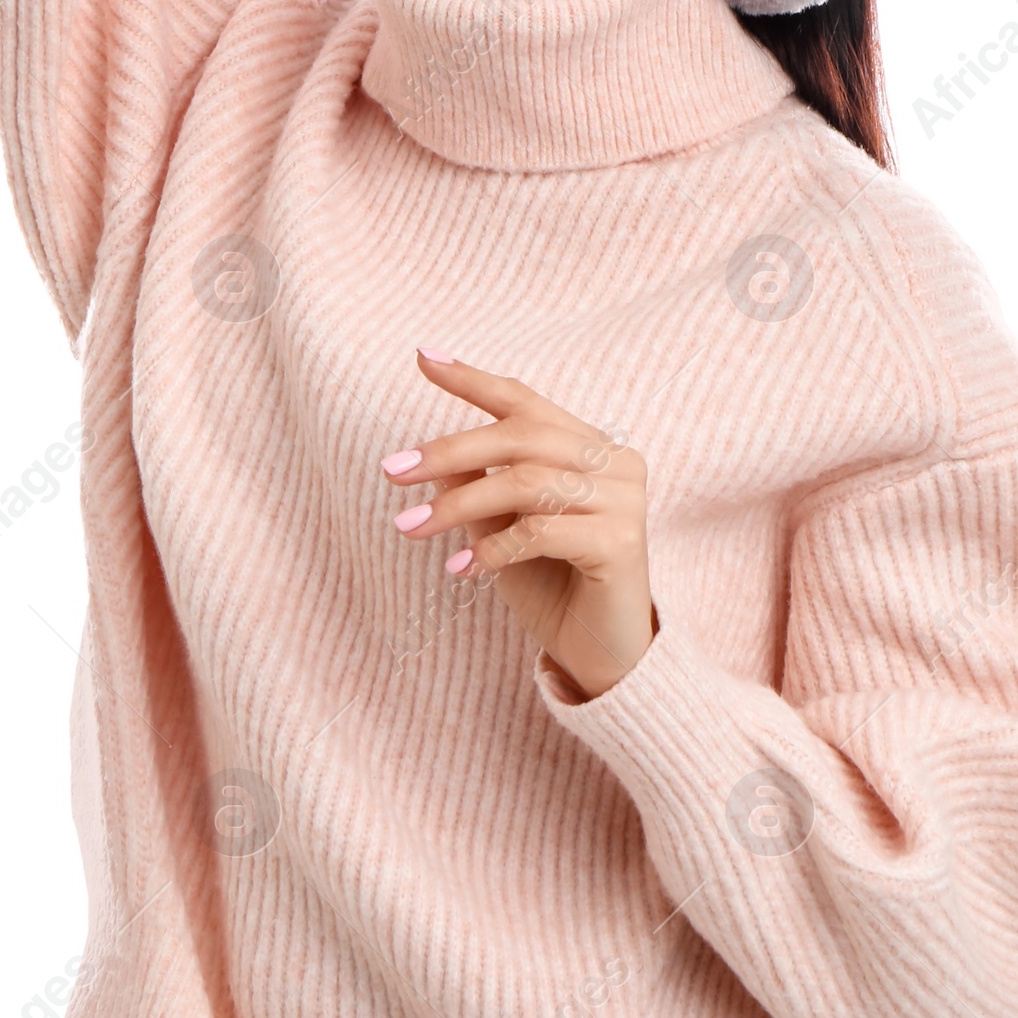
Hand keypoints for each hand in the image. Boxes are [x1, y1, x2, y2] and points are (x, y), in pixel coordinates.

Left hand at [381, 351, 656, 700]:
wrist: (604, 659)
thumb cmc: (552, 589)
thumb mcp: (502, 531)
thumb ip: (479, 488)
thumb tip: (432, 458)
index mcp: (590, 448)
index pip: (526, 402)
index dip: (473, 380)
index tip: (423, 358)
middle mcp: (615, 463)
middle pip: (521, 436)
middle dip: (449, 450)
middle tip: (393, 472)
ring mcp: (624, 499)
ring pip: (525, 481)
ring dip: (458, 505)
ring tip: (410, 529)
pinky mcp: (622, 541)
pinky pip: (541, 529)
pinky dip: (494, 548)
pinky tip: (461, 571)